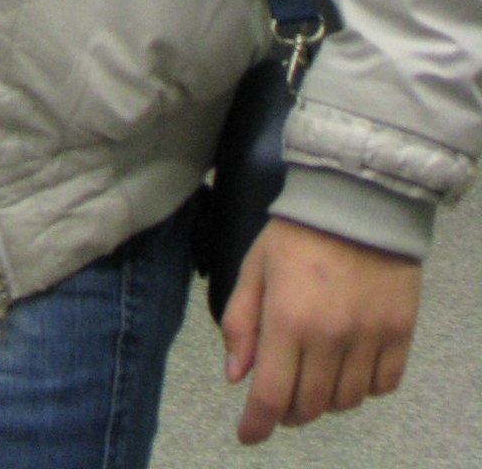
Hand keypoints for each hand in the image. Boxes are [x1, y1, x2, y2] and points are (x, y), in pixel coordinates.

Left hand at [220, 216, 420, 444]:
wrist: (359, 201)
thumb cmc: (297, 233)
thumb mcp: (255, 267)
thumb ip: (242, 321)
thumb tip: (236, 376)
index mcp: (288, 319)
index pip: (271, 395)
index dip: (257, 424)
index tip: (248, 434)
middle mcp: (330, 337)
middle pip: (309, 406)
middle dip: (288, 410)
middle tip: (280, 394)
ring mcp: (369, 338)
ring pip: (345, 402)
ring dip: (324, 399)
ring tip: (314, 375)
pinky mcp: (400, 334)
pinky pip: (381, 386)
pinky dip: (363, 387)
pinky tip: (349, 366)